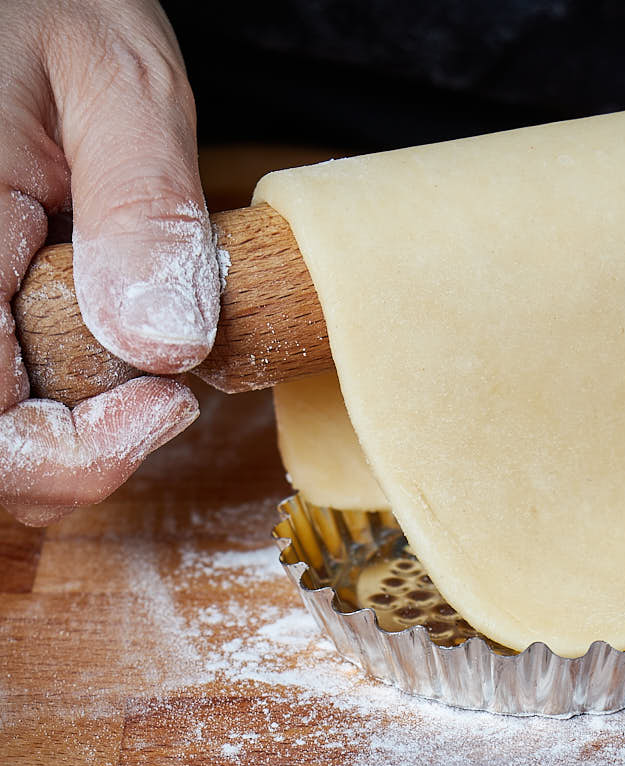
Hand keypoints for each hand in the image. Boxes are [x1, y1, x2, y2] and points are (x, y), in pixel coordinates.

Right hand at [0, 0, 219, 524]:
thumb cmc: (45, 5)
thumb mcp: (119, 84)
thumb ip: (142, 209)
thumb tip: (165, 345)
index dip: (78, 454)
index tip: (171, 400)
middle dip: (75, 452)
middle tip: (161, 391)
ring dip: (63, 433)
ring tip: (127, 356)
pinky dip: (49, 402)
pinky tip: (90, 343)